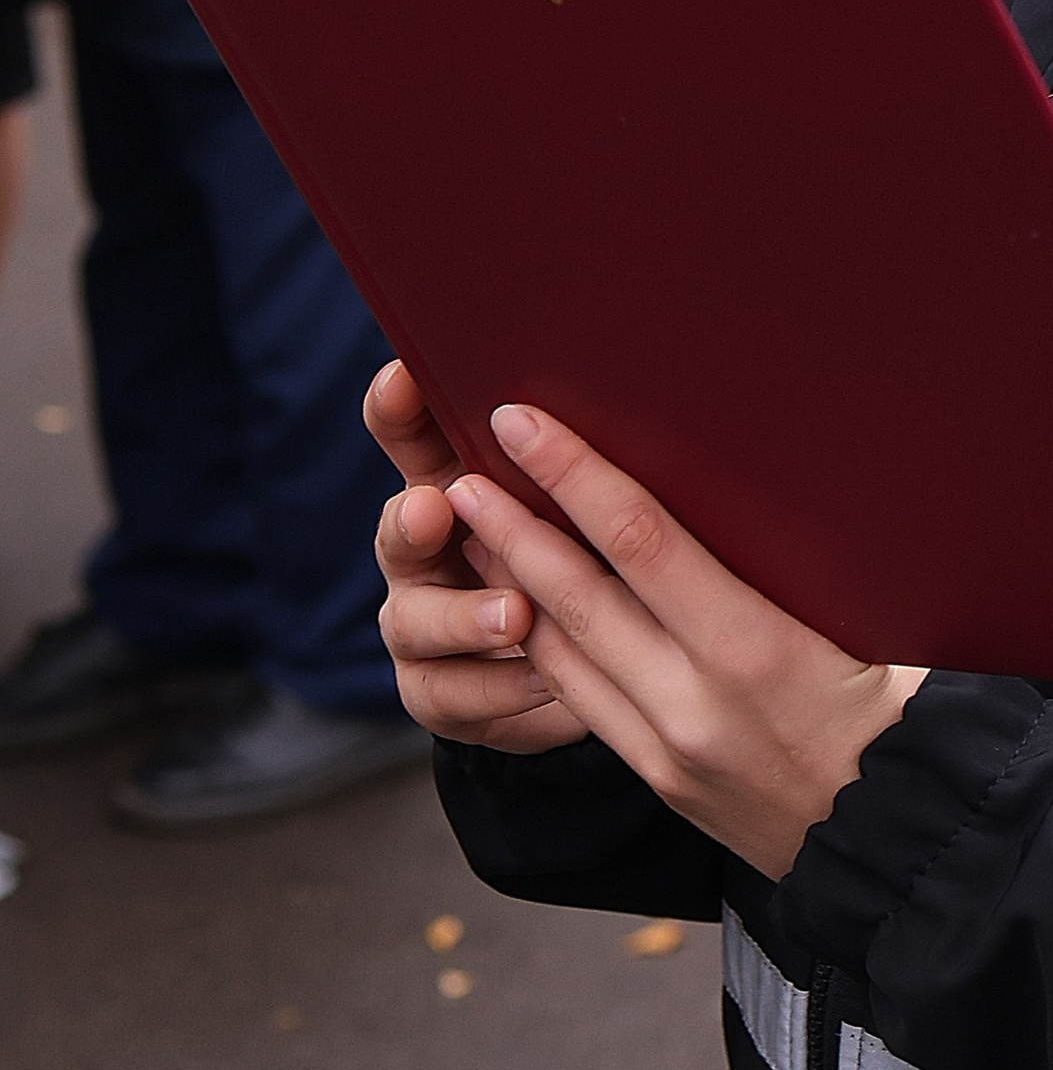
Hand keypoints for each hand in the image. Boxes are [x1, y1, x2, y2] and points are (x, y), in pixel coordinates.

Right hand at [367, 359, 589, 756]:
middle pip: (399, 526)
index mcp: (453, 480)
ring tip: (518, 615)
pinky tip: (543, 685)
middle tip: (438, 506)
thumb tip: (638, 392)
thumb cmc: (590, 548)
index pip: (409, 433)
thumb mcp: (588, 498)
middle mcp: (424, 549)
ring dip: (464, 615)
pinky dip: (497, 687)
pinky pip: (449, 693)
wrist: (582, 660)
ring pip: (414, 620)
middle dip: (414, 516)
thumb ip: (586, 459)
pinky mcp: (437, 690)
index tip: (404, 376)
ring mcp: (421, 622)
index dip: (396, 407)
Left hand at [437, 399, 926, 878]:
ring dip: (509, 587)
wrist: (899, 845)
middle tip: (461, 471)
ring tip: (471, 530)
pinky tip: (521, 610)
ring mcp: (666, 748)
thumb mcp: (880, 624)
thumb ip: (813, 561)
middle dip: (513, 527)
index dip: (574, 476)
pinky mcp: (658, 779)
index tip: (524, 423)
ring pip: (562, 652)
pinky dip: (540, 647)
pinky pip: (581, 703)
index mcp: (755, 647)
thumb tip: (773, 473)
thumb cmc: (906, 715)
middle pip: (579, 595)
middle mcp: (693, 701)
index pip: (640, 540)